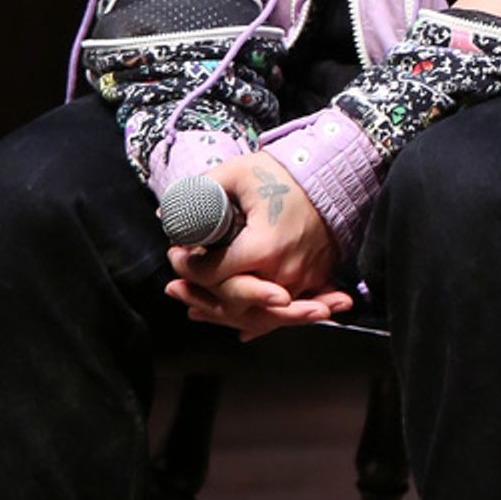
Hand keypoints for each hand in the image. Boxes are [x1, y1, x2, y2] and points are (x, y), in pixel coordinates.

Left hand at [165, 150, 350, 339]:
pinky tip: (238, 326)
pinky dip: (257, 321)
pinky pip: (281, 315)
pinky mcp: (312, 283)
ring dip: (222, 313)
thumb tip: (169, 212)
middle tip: (175, 286)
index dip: (186, 267)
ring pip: (255, 316)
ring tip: (195, 308)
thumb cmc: (285, 175)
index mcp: (262, 247)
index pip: (213, 273)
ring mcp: (300, 282)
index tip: (175, 254)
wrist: (331, 177)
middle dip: (197, 296)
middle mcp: (282, 272)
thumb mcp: (237, 173)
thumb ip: (201, 191)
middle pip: (231, 304)